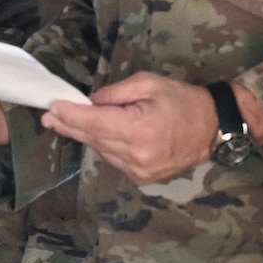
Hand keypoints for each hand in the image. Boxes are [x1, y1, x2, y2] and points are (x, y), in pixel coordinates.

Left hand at [41, 72, 218, 184]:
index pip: (94, 124)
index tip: (52, 108)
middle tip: (49, 116)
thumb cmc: (183, 100)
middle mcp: (136, 156)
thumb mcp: (149, 84)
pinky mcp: (143, 178)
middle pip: (93, 139)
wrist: (213, 129)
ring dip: (87, 135)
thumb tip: (91, 103)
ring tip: (68, 121)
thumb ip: (115, 94)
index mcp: (139, 130)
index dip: (70, 116)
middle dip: (70, 126)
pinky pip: (114, 159)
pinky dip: (105, 145)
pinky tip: (100, 133)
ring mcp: (140, 171)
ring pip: (101, 151)